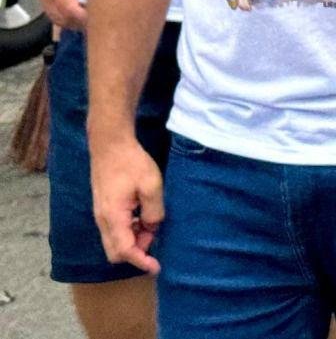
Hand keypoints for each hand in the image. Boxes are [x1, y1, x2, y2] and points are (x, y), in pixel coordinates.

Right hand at [90, 135, 163, 273]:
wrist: (110, 145)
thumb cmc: (131, 163)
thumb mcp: (151, 185)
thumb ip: (154, 211)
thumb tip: (153, 227)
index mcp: (113, 217)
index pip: (125, 251)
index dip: (141, 261)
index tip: (156, 267)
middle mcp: (102, 220)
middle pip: (116, 252)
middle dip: (137, 251)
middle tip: (156, 236)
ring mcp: (101, 215)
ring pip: (115, 241)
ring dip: (134, 239)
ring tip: (152, 223)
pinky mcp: (103, 208)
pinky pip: (114, 230)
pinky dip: (129, 230)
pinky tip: (143, 216)